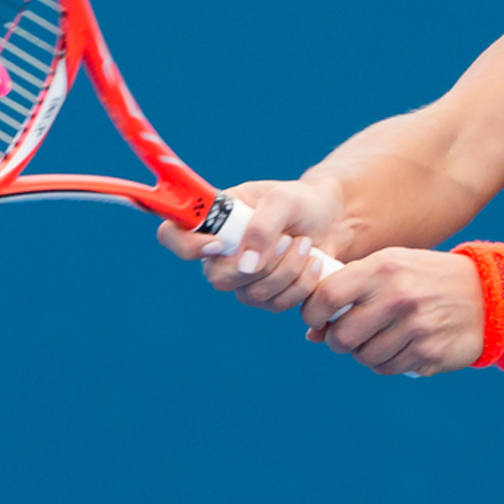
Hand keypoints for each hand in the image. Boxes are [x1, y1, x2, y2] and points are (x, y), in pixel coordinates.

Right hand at [156, 178, 346, 312]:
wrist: (330, 220)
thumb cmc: (299, 202)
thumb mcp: (284, 199)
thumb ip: (263, 226)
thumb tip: (246, 266)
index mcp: (213, 220)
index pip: (172, 235)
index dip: (186, 246)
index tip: (218, 244)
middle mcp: (220, 253)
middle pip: (218, 278)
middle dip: (262, 263)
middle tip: (287, 239)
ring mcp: (241, 279)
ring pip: (252, 294)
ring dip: (288, 270)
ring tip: (306, 244)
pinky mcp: (266, 296)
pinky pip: (277, 304)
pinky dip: (301, 283)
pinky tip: (314, 262)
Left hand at [299, 247, 484, 375]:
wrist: (484, 294)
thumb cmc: (425, 278)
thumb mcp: (392, 267)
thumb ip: (351, 290)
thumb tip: (312, 333)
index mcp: (384, 268)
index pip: (328, 295)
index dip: (313, 312)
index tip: (316, 319)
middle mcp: (398, 297)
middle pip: (341, 336)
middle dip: (338, 340)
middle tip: (348, 335)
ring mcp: (415, 327)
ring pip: (364, 357)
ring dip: (364, 353)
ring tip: (379, 339)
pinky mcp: (429, 353)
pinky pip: (388, 368)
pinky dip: (387, 363)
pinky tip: (399, 347)